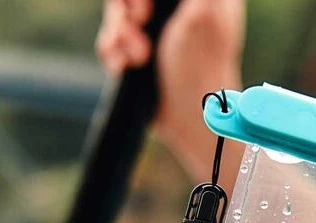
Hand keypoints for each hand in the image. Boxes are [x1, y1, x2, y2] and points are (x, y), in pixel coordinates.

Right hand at [96, 0, 245, 178]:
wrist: (189, 119)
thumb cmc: (202, 68)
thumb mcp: (201, 12)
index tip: (143, 8)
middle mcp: (181, 6)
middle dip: (128, 9)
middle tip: (139, 25)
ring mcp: (160, 29)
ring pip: (120, 11)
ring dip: (120, 33)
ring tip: (136, 57)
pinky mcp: (143, 51)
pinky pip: (113, 38)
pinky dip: (114, 52)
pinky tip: (126, 66)